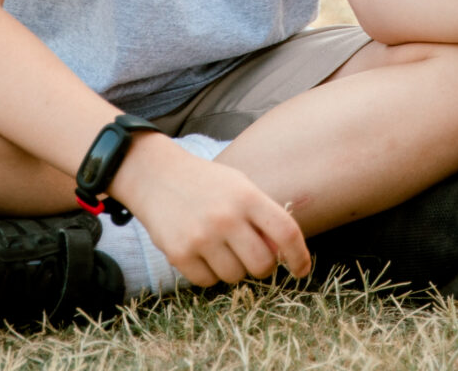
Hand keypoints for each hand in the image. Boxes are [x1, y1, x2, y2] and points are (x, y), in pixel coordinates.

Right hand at [110, 135, 310, 287]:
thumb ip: (262, 217)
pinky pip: (207, 282)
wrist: (156, 176)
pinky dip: (209, 273)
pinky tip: (201, 253)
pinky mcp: (179, 253)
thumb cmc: (206, 184)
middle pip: (262, 264)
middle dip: (262, 267)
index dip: (300, 256)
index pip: (286, 232)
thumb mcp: (240, 186)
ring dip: (233, 269)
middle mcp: (226, 217)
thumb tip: (281, 255)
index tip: (301, 270)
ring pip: (235, 277)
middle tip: (253, 258)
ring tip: (220, 247)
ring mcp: (202, 237)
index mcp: (247, 197)